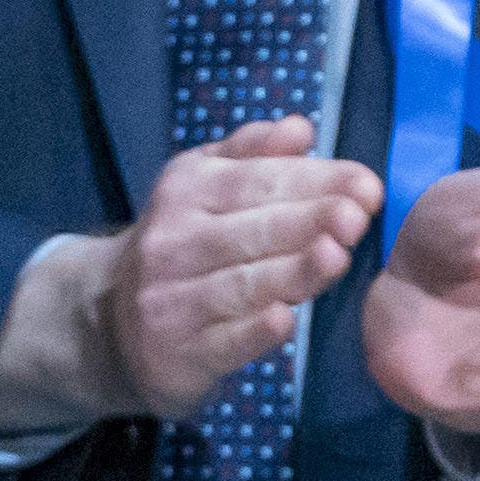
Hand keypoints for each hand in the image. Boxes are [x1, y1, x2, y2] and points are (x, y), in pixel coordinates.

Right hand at [99, 117, 380, 420]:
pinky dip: (253, 332)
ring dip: (290, 271)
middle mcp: (172, 241)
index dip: (311, 181)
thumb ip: (251, 155)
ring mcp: (172, 298)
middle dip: (307, 220)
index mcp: (184, 191)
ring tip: (337, 258)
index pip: (253, 181)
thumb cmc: (183, 243)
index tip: (367, 184)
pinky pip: (222, 341)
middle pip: (249, 230)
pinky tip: (284, 320)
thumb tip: (301, 127)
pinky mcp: (179, 353)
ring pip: (240, 284)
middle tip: (358, 216)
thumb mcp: (201, 186)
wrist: (112, 319)